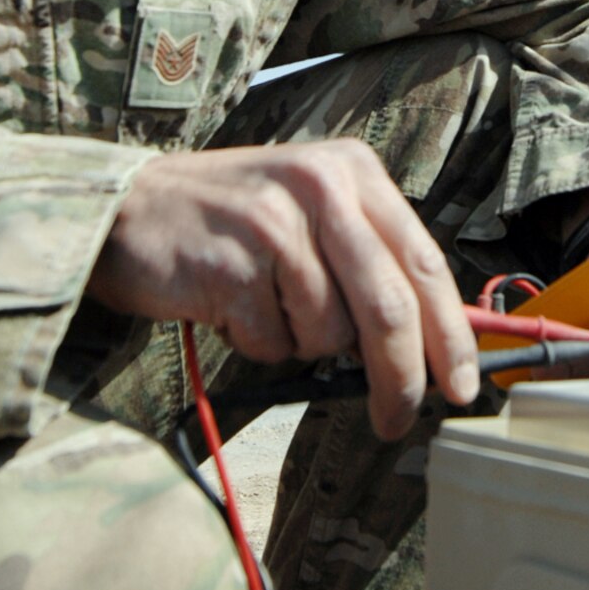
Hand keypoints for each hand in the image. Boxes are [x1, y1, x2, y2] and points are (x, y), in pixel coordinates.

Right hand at [88, 140, 480, 440]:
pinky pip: (273, 343)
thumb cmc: (230, 222)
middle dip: (401, 377)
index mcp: (352, 171)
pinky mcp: (231, 265)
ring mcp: (274, 224)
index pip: (424, 262)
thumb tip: (434, 346)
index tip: (463, 385)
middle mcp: (320, 186)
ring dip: (302, 344)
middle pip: (389, 308)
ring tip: (265, 304)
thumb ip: (370, 264)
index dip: (451, 334)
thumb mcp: (311, 213)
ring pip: (328, 334)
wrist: (125, 210)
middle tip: (396, 418)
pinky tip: (231, 306)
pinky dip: (258, 344)